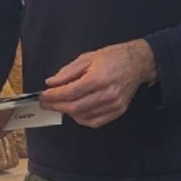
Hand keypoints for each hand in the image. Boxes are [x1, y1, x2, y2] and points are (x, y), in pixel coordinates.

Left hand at [39, 39, 157, 128]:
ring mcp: (114, 105)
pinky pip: (94, 122)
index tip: (42, 96)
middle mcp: (107, 93)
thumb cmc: (112, 58)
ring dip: (67, 112)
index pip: (69, 92)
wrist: (138, 63)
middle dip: (56, 106)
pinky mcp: (118, 111)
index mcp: (98, 78)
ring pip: (82, 116)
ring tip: (59, 105)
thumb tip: (51, 83)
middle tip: (45, 103)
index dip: (53, 96)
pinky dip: (81, 119)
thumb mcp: (87, 58)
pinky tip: (74, 111)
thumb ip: (68, 72)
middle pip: (74, 107)